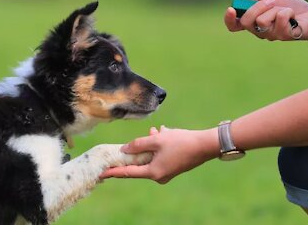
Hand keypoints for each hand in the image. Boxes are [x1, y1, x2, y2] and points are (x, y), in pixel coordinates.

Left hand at [100, 126, 218, 183]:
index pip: (128, 172)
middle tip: (139, 139)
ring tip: (158, 131)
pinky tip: (164, 133)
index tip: (101, 173)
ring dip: (152, 143)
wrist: (205, 145)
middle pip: (141, 162)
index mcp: (153, 172)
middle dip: (139, 148)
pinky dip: (160, 145)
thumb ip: (138, 144)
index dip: (114, 172)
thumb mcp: (156, 140)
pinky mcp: (173, 166)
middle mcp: (159, 176)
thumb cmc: (181, 142)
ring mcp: (167, 172)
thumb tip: (124, 149)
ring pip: (151, 156)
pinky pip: (160, 156)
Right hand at [224, 0, 307, 42]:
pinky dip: (287, 11)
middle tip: (271, 1)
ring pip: (262, 21)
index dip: (229, 19)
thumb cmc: (289, 7)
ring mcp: (271, 36)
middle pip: (245, 22)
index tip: (231, 9)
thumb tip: (243, 1)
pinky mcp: (284, 36)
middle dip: (257, 7)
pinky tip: (293, 16)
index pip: (234, 26)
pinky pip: (280, 19)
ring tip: (284, 10)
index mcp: (253, 23)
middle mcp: (260, 32)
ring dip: (275, 9)